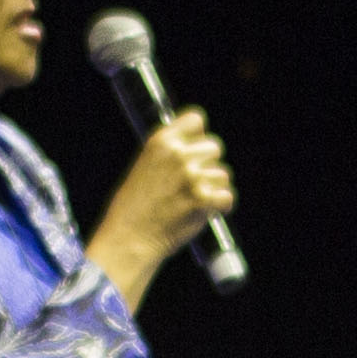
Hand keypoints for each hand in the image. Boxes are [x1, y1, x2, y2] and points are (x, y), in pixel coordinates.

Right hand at [85, 109, 234, 300]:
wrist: (129, 238)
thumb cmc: (133, 207)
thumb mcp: (145, 165)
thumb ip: (170, 153)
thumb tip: (197, 148)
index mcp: (162, 141)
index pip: (196, 119)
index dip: (198, 136)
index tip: (195, 151)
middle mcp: (178, 154)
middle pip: (215, 147)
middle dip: (208, 165)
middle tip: (194, 184)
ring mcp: (192, 176)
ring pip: (223, 174)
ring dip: (214, 188)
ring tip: (195, 201)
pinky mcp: (203, 199)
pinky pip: (227, 196)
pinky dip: (221, 206)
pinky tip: (208, 211)